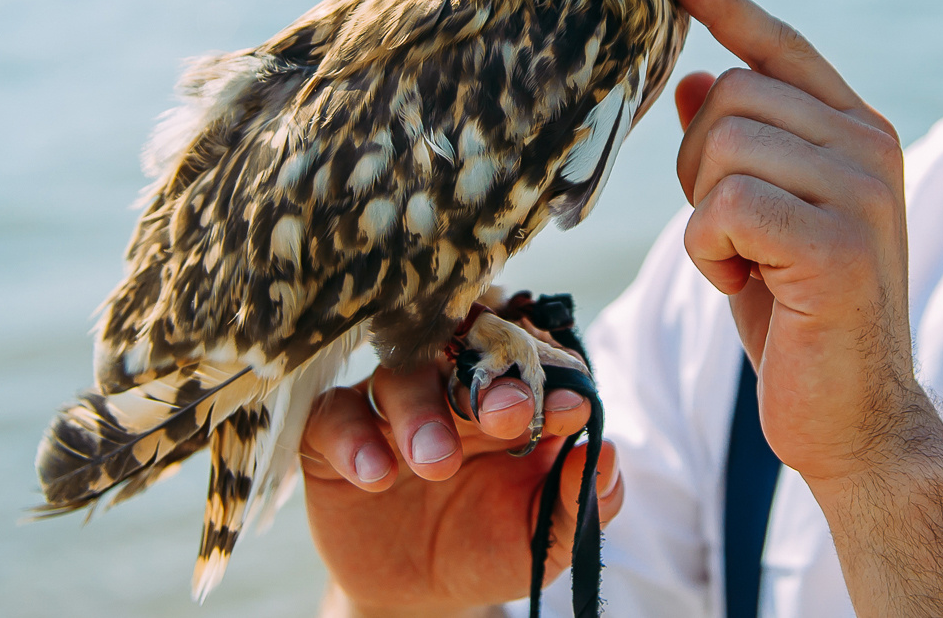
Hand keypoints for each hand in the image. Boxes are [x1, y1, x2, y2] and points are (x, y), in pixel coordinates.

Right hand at [302, 359, 622, 617]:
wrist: (419, 594)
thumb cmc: (489, 548)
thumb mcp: (544, 538)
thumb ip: (580, 501)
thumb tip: (607, 457)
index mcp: (507, 396)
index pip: (531, 358)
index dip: (552, 375)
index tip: (572, 406)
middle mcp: (448, 385)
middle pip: (466, 350)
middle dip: (491, 379)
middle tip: (510, 413)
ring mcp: (391, 406)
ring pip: (401, 374)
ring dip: (423, 412)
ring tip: (436, 463)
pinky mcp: (335, 435)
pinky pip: (335, 417)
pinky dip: (354, 439)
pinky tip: (378, 475)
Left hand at [663, 0, 925, 487]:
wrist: (855, 420)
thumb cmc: (801, 317)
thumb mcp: (762, 219)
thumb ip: (742, 146)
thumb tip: (696, 77)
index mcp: (857, 130)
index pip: (782, 44)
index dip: (724, 1)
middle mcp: (869, 145)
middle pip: (733, 93)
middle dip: (698, 165)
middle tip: (728, 235)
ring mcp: (861, 190)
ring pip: (723, 144)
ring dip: (705, 214)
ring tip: (744, 264)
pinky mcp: (839, 243)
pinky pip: (726, 205)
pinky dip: (711, 250)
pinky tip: (744, 287)